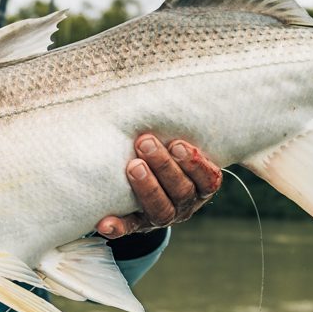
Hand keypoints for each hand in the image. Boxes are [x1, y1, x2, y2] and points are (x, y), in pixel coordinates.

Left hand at [96, 134, 221, 238]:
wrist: (148, 187)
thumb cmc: (167, 154)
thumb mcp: (178, 144)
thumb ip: (178, 129)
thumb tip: (169, 82)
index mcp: (200, 185)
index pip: (207, 180)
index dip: (195, 164)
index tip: (178, 144)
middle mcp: (185, 204)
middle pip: (182, 191)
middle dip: (164, 167)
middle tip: (145, 143)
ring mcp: (162, 217)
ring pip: (161, 210)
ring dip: (147, 188)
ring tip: (133, 166)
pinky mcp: (137, 225)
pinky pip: (129, 229)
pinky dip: (118, 227)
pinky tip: (105, 222)